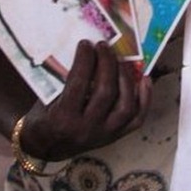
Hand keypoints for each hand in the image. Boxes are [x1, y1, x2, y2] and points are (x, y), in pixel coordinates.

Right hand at [20, 41, 151, 160]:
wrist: (48, 147)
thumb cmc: (46, 115)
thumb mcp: (47, 98)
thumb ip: (64, 78)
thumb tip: (86, 47)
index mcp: (63, 119)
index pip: (78, 84)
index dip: (84, 60)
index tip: (86, 43)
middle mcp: (86, 129)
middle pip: (105, 92)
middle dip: (107, 63)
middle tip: (104, 46)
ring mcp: (104, 135)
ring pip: (125, 105)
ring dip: (125, 77)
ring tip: (120, 59)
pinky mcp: (115, 137)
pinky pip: (136, 118)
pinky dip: (144, 97)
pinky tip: (144, 78)